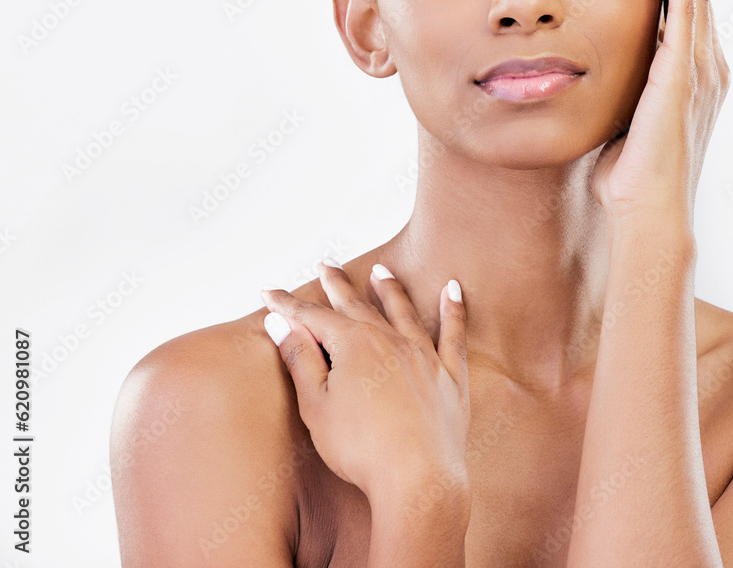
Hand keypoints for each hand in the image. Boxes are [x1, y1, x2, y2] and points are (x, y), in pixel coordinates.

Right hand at [259, 263, 469, 502]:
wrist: (417, 479)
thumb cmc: (360, 448)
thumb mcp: (317, 405)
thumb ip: (300, 359)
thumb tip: (280, 324)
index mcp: (354, 345)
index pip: (313, 317)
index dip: (288, 304)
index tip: (268, 291)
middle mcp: (390, 340)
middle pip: (358, 305)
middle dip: (338, 285)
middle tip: (326, 264)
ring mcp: (424, 356)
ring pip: (404, 312)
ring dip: (389, 289)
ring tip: (380, 270)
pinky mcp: (450, 376)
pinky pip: (453, 334)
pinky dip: (453, 310)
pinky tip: (452, 289)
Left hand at [590, 0, 729, 227]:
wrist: (647, 210)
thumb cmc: (629, 176)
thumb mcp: (625, 120)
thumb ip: (622, 91)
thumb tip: (597, 77)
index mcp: (691, 77)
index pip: (684, 9)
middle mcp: (706, 67)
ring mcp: (701, 69)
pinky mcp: (685, 73)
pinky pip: (688, 11)